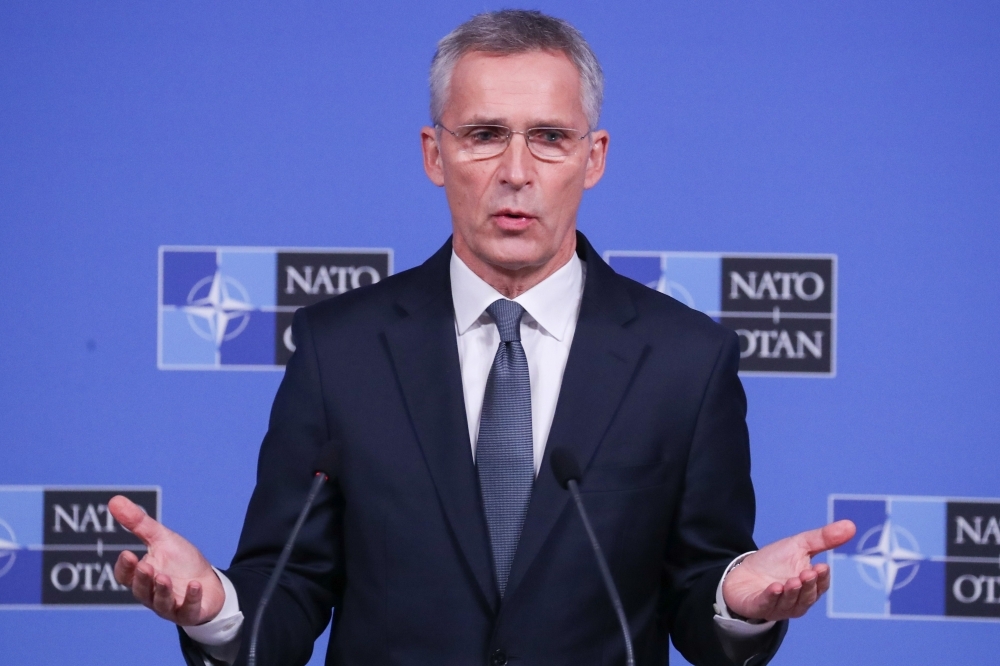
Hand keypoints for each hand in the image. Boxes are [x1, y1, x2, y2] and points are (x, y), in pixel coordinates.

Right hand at [109, 495, 225, 625]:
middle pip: (141, 590)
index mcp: (143, 576)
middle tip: (146, 566)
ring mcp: (171, 605)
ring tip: (164, 577)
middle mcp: (152, 594)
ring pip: (160, 603)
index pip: (125, 576)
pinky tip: (195, 585)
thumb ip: (139, 523)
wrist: (209, 582)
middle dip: (142, 579)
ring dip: (161, 591)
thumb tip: (114, 500)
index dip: (125, 568)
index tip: (127, 553)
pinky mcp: (190, 612)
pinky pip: (188, 610)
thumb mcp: (162, 539)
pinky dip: (190, 598)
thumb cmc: (181, 562)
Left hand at [722, 519, 855, 621]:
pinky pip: (768, 605)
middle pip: (807, 596)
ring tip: (793, 580)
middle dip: (808, 585)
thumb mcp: (798, 545)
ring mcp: (778, 607)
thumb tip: (851, 525)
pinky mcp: (759, 607)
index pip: (820, 585)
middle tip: (808, 572)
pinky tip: (775, 588)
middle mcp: (796, 601)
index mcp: (809, 587)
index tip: (822, 566)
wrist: (743, 573)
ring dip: (792, 592)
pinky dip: (772, 597)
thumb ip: (823, 538)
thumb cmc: (774, 562)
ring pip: (790, 603)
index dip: (821, 578)